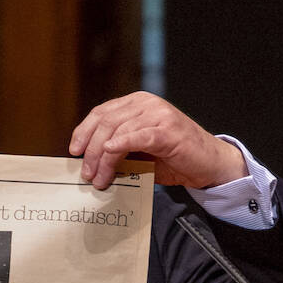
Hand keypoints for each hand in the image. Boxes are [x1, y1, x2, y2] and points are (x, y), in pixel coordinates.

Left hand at [68, 92, 245, 191]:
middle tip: (86, 174)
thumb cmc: (174, 159)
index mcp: (137, 103)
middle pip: (106, 121)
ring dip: (104, 157)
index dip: (84, 131)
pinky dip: (121, 144)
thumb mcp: (140, 151)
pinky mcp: (168, 130)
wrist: (208, 165)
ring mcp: (158, 114)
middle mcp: (146, 103)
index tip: (74, 152)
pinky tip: (110, 154)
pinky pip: (138, 136)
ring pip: (118, 131)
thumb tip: (90, 163)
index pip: (101, 113)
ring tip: (99, 179)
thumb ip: (119, 149)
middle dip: (91, 149)